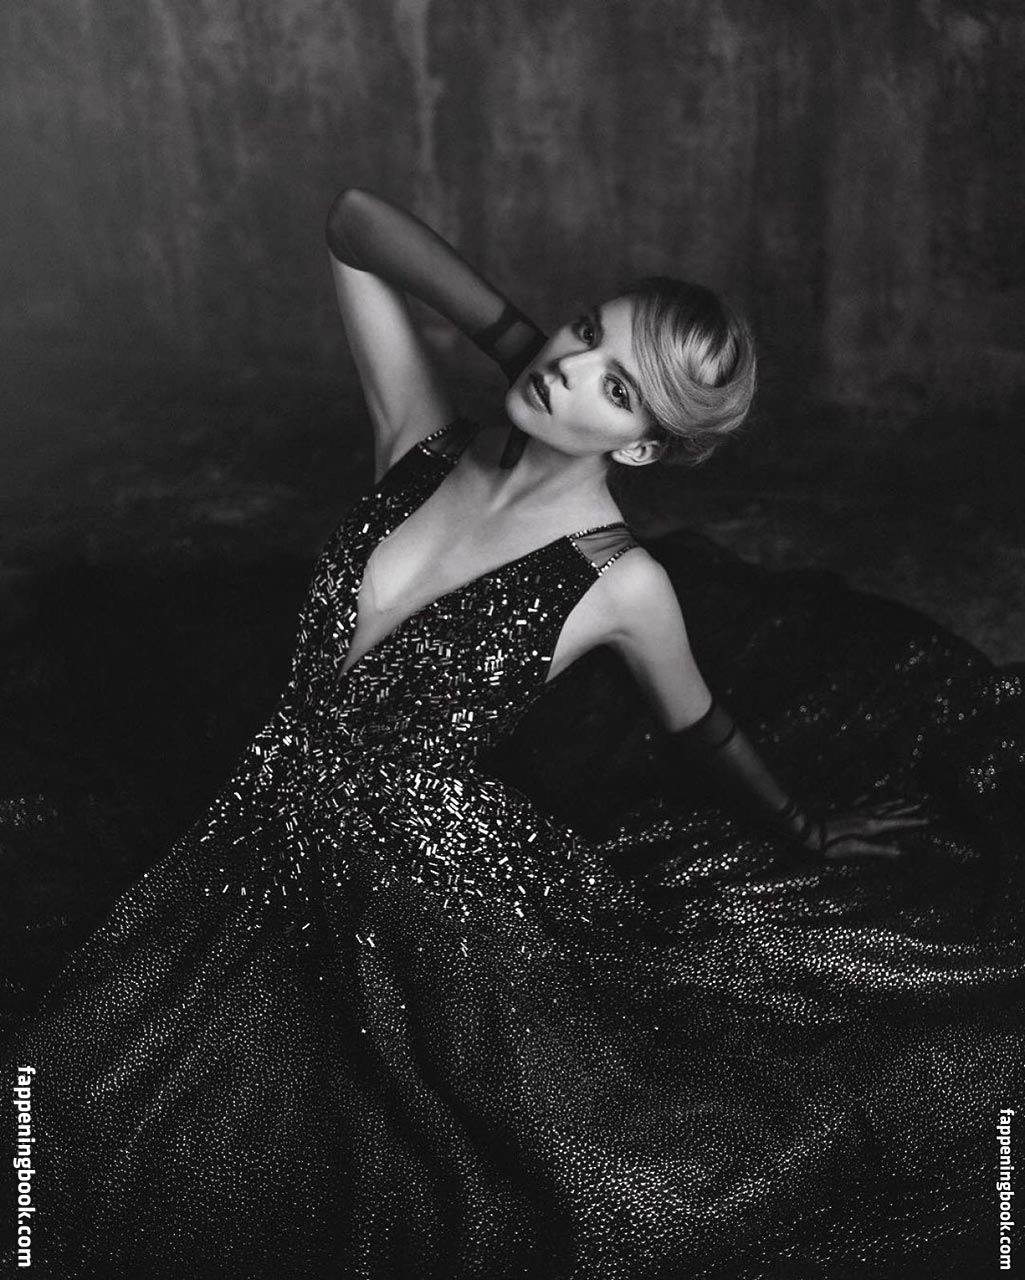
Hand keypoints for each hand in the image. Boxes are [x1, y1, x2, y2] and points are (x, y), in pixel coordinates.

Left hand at [808, 796, 929, 859]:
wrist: (810, 831)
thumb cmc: (833, 845)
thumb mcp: (857, 850)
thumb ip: (879, 850)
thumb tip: (901, 852)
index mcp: (873, 826)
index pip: (899, 823)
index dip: (914, 821)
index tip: (929, 819)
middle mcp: (868, 814)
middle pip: (893, 810)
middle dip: (909, 808)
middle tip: (923, 804)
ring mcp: (858, 810)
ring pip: (881, 804)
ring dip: (895, 802)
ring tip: (906, 799)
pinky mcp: (848, 809)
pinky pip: (865, 800)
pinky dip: (873, 798)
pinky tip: (875, 795)